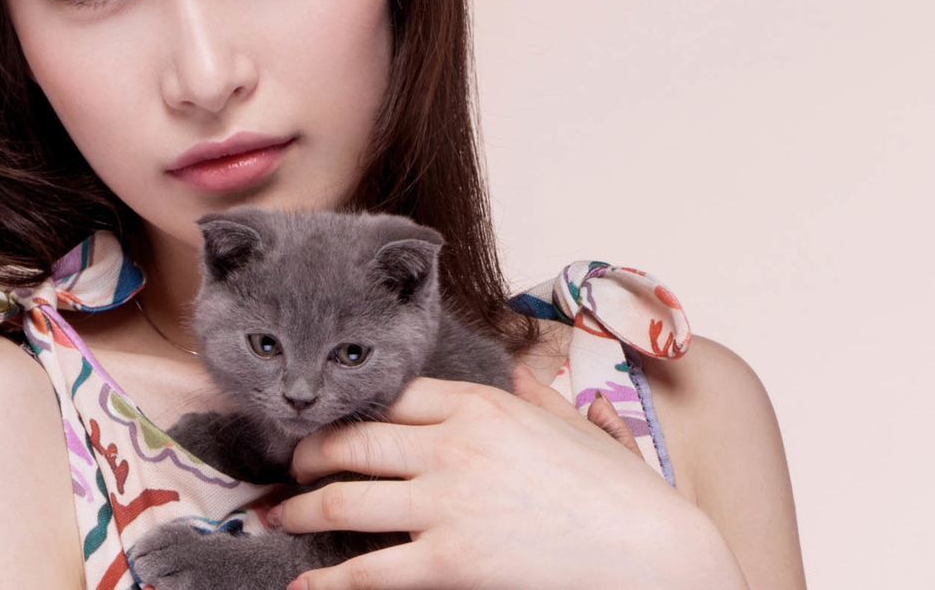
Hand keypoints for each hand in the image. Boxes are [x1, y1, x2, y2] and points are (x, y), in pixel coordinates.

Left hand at [269, 366, 748, 589]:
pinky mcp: (449, 561)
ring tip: (278, 518)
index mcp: (484, 405)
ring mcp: (448, 502)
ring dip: (299, 510)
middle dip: (306, 455)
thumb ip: (541, 397)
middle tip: (288, 470)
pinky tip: (304, 586)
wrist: (656, 555)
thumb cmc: (626, 498)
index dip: (350, 411)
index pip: (392, 397)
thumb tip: (523, 367)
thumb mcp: (581, 429)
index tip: (329, 424)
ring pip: (343, 498)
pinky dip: (325, 580)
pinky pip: (366, 568)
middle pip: (352, 440)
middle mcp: (455, 444)